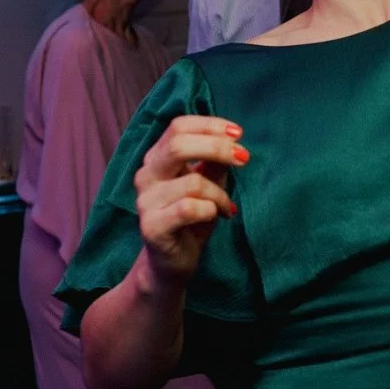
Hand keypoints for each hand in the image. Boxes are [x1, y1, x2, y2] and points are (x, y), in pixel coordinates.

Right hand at [133, 115, 248, 287]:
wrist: (172, 263)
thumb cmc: (192, 218)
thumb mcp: (208, 183)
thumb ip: (214, 162)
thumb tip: (232, 140)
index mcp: (157, 158)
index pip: (178, 126)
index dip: (210, 125)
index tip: (238, 134)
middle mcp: (146, 175)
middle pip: (178, 145)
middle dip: (218, 148)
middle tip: (243, 158)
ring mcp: (145, 201)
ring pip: (193, 182)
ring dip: (220, 193)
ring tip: (228, 206)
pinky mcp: (151, 226)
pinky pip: (189, 208)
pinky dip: (212, 209)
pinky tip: (218, 216)